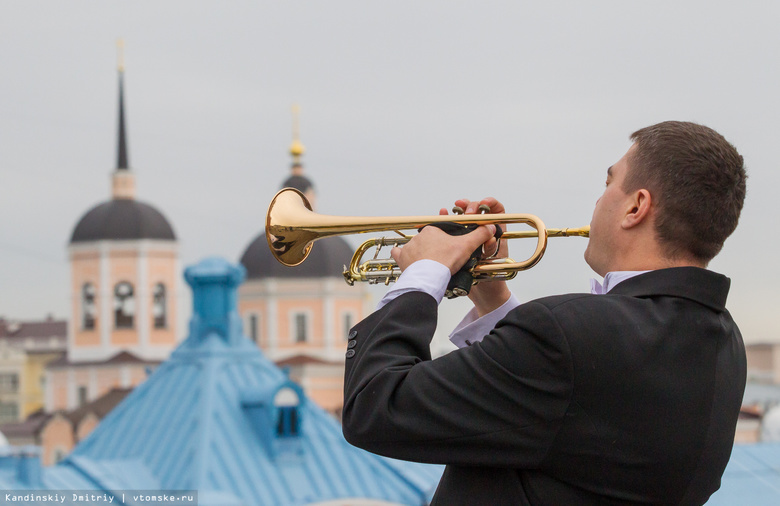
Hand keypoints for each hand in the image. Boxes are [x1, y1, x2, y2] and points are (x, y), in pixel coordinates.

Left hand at [390, 223, 495, 275]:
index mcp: (432, 230)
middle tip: (441, 260)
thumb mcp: (466, 246)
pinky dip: (401, 257)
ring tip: (428, 265)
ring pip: (414, 248)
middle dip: (433, 249)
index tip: (449, 251)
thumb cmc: (445, 261)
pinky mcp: (402, 259)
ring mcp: (408, 248)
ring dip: (420, 255)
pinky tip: (407, 261)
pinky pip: (398, 255)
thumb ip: (479, 236)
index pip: (440, 233)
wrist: (429, 277)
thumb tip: (490, 227)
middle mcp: (417, 237)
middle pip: (428, 241)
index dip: (446, 242)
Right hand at [443, 197, 511, 315]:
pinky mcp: (458, 243)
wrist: (481, 295)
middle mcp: (484, 233)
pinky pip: (452, 227)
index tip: (483, 205)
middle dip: (471, 206)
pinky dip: (446, 219)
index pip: (497, 211)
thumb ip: (491, 249)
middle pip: (478, 210)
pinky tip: (442, 213)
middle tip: (466, 211)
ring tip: (454, 208)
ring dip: (459, 210)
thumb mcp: (492, 263)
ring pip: (464, 217)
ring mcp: (471, 237)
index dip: (491, 204)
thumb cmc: (492, 280)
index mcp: (496, 234)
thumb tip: (490, 236)